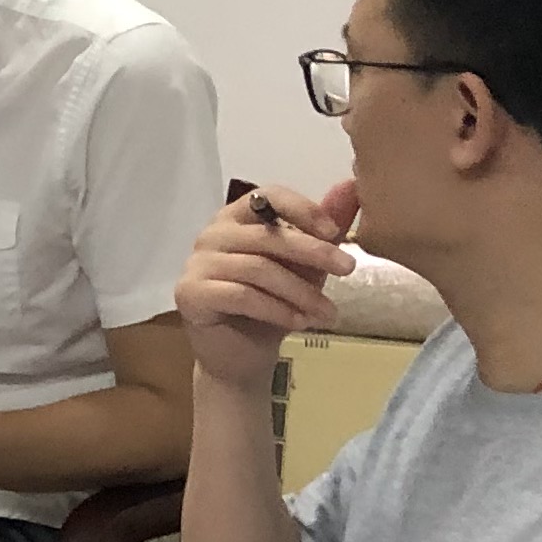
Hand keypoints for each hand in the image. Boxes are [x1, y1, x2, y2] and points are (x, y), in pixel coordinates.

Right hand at [176, 182, 358, 392]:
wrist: (241, 356)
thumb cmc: (272, 304)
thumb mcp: (307, 265)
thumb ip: (325, 228)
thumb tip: (351, 185)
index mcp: (236, 217)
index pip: (267, 196)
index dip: (301, 209)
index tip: (334, 232)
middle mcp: (212, 233)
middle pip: (266, 235)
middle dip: (312, 252)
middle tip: (348, 269)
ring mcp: (197, 263)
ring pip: (257, 269)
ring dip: (300, 292)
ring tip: (328, 312)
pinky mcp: (190, 293)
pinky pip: (241, 296)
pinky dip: (277, 310)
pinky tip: (299, 323)